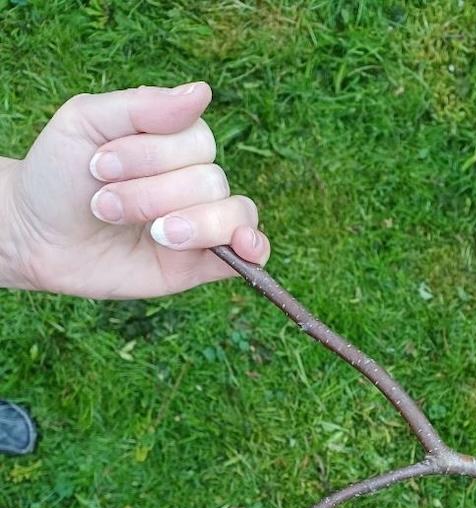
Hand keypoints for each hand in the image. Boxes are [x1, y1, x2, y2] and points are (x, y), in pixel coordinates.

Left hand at [3, 82, 269, 297]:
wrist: (37, 237)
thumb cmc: (60, 174)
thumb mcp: (87, 122)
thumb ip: (143, 106)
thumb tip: (203, 92)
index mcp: (175, 141)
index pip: (196, 141)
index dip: (152, 156)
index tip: (97, 166)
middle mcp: (194, 181)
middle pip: (210, 181)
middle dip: (152, 195)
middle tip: (103, 206)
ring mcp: (200, 224)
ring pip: (231, 214)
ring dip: (192, 224)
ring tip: (154, 234)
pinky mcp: (199, 265)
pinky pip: (245, 254)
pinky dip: (255, 248)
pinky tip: (244, 246)